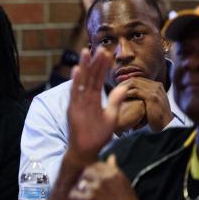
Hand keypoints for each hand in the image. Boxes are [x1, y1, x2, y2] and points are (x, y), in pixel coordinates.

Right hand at [66, 49, 127, 163]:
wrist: (87, 151)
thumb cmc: (98, 136)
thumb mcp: (111, 117)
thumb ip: (115, 101)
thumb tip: (125, 86)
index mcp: (94, 100)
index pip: (98, 79)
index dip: (102, 67)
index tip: (107, 54)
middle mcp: (85, 99)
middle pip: (90, 77)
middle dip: (94, 63)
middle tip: (99, 48)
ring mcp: (79, 103)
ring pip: (81, 82)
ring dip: (83, 67)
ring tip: (85, 52)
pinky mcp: (73, 110)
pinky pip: (75, 94)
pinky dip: (75, 82)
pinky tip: (77, 71)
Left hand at [68, 155, 146, 199]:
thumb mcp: (124, 182)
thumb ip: (114, 168)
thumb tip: (111, 156)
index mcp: (112, 172)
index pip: (94, 165)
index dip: (92, 173)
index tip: (95, 182)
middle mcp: (103, 178)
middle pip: (85, 172)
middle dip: (85, 180)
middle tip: (89, 191)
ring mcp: (94, 188)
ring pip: (79, 183)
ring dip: (81, 190)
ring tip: (88, 198)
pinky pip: (73, 194)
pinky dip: (76, 199)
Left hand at [116, 77, 172, 131]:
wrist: (167, 125)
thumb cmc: (157, 117)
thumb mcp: (152, 104)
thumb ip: (144, 96)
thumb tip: (132, 93)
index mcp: (157, 85)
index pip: (138, 79)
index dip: (126, 83)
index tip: (117, 89)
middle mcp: (156, 85)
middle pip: (135, 79)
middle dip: (123, 84)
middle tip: (113, 90)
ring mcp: (155, 90)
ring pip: (134, 83)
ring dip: (123, 88)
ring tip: (115, 94)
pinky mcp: (152, 97)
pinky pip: (135, 91)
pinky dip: (126, 94)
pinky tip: (120, 98)